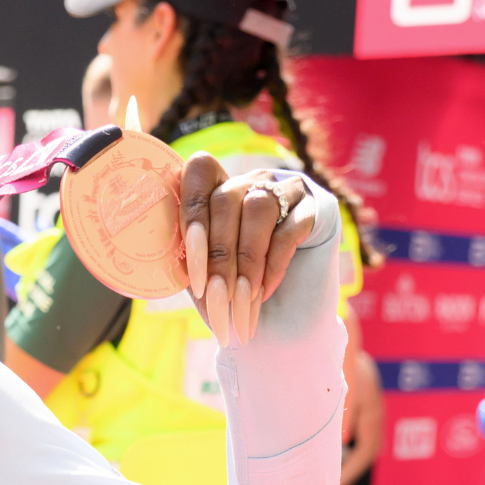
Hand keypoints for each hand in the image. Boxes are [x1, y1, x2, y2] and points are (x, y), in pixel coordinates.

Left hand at [179, 153, 315, 345]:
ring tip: (241, 300)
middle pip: (225, 201)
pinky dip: (273, 265)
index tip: (192, 271)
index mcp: (215, 185)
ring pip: (258, 209)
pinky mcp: (315, 207)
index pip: (197, 174)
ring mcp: (284, 188)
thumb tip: (169, 268)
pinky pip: (290, 228)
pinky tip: (264, 292)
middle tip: (216, 298)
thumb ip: (188, 261)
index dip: (191, 217)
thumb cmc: (233, 285)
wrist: (287, 310)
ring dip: (247, 261)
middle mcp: (248, 179)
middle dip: (218, 256)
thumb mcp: (204, 272)